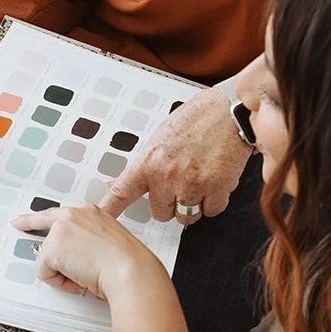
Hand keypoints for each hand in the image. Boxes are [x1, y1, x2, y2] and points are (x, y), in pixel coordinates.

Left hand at [12, 203, 162, 299]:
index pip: (61, 213)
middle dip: (28, 224)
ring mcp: (61, 230)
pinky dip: (60, 282)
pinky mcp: (52, 248)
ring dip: (63, 272)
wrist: (129, 269)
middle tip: (18, 223)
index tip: (29, 216)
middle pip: (41, 221)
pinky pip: (45, 273)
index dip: (42, 217)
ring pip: (48, 257)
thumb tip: (81, 258)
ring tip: (85, 274)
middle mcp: (74, 215)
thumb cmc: (127, 261)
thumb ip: (92, 242)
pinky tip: (78, 279)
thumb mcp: (110, 243)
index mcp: (91, 212)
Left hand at [99, 89, 252, 224]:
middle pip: (161, 213)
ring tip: (199, 179)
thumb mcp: (161, 136)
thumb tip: (117, 182)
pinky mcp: (216, 189)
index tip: (100, 221)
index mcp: (149, 160)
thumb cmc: (199, 118)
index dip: (110, 210)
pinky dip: (214, 201)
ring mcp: (192, 184)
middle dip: (171, 202)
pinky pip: (211, 211)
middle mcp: (167, 175)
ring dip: (193, 204)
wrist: (230, 110)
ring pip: (186, 216)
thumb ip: (144, 163)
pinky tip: (215, 180)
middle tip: (182, 181)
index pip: (122, 191)